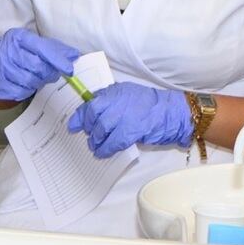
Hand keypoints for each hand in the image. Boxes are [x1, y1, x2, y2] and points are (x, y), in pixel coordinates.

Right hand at [0, 26, 77, 100]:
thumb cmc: (18, 51)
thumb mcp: (34, 44)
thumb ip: (54, 49)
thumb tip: (74, 55)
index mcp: (19, 37)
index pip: (41, 48)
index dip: (57, 59)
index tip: (69, 69)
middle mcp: (8, 51)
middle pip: (37, 66)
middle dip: (50, 73)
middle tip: (54, 73)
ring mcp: (2, 68)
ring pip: (30, 81)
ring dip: (39, 81)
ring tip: (39, 77)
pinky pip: (21, 91)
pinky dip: (29, 90)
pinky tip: (28, 83)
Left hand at [68, 80, 192, 157]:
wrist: (171, 113)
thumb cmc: (150, 106)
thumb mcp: (128, 96)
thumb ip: (111, 102)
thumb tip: (92, 113)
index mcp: (116, 91)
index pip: (91, 102)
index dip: (80, 116)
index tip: (72, 125)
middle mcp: (118, 100)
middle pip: (94, 115)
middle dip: (89, 129)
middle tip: (91, 137)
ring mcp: (124, 115)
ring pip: (101, 129)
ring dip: (96, 141)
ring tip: (96, 147)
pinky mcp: (131, 130)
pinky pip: (113, 142)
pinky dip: (106, 149)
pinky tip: (103, 153)